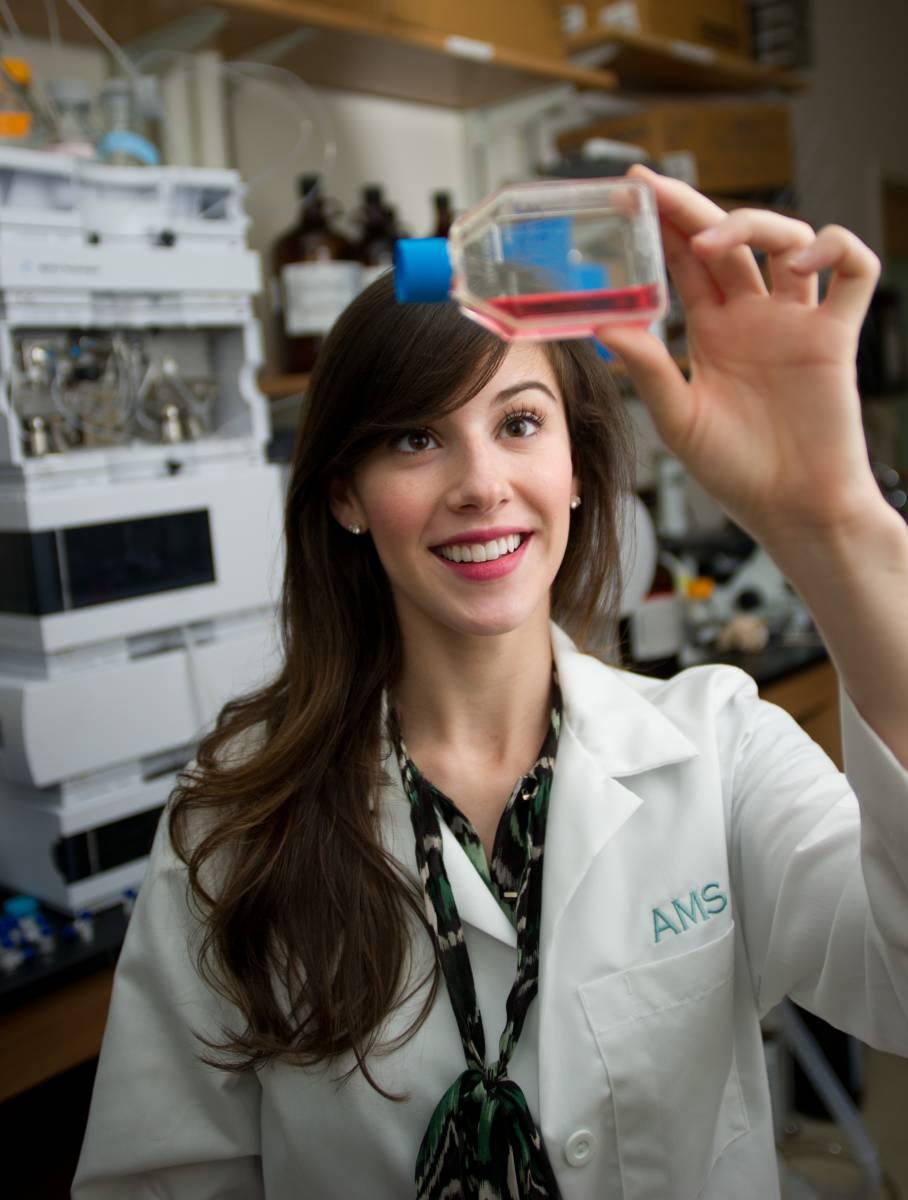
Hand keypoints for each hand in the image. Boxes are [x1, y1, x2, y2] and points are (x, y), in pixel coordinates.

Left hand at [595, 164, 884, 549]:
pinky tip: (802, 264)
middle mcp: (753, 318)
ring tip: (715, 246)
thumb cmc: (735, 473)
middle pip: (728, 240)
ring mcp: (796, 322)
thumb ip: (647, 370)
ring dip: (755, 226)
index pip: (685, 262)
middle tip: (657, 187)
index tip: (632, 192)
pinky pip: (854, 271)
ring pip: (789, 240)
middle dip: (693, 208)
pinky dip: (835, 250)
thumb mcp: (678, 420)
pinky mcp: (836, 336)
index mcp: (712, 333)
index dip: (664, 225)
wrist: (790, 509)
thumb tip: (603, 327)